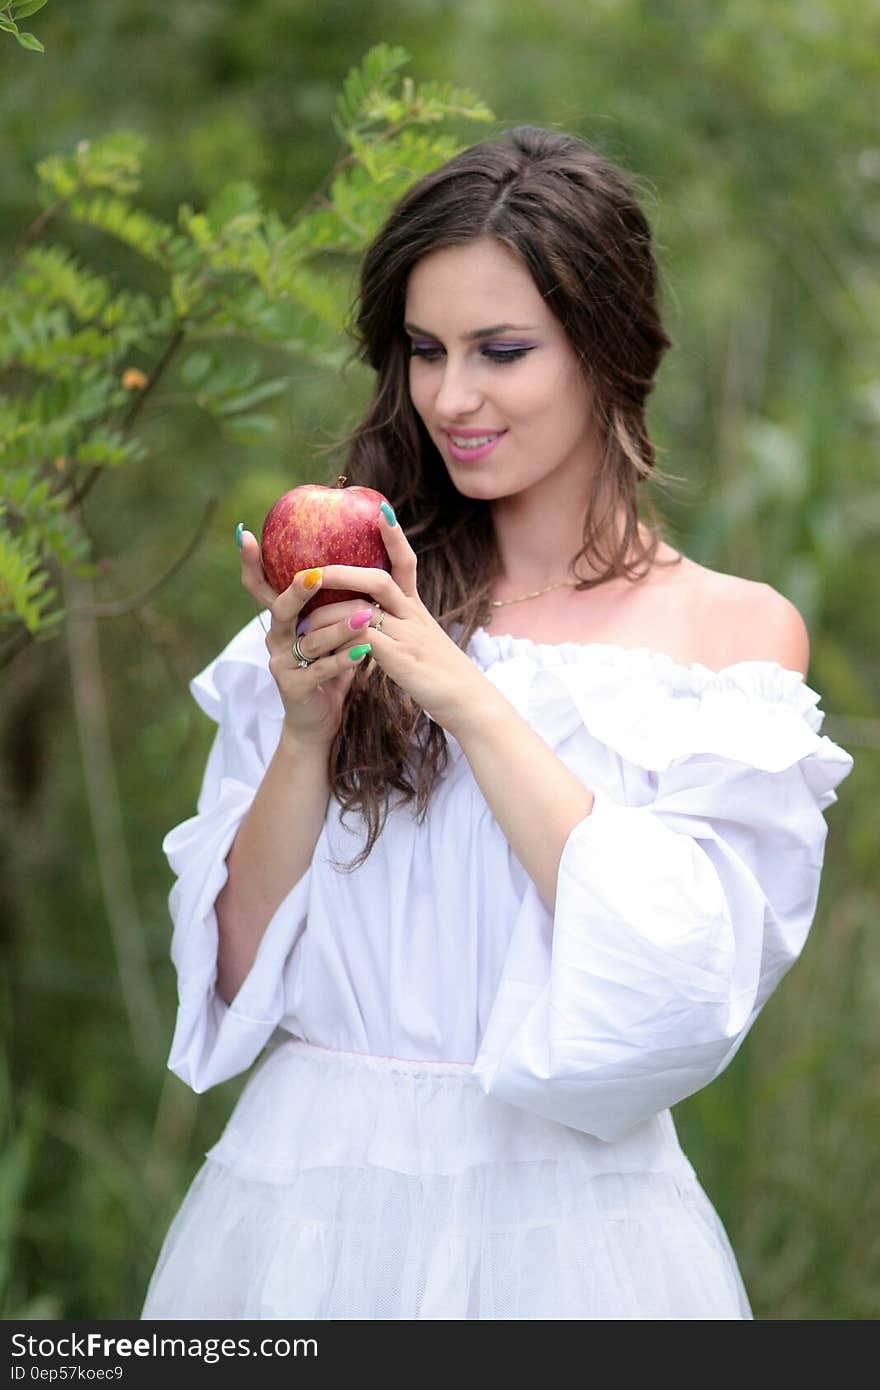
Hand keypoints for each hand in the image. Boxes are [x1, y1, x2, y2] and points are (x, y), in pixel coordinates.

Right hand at [239, 528, 377, 748]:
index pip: (261, 587)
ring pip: (310, 640)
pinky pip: (321, 670)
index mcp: (281, 620)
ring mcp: (281, 663)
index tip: (245, 534)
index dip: (250, 563)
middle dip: (297, 591)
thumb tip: (356, 560)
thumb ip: (333, 604)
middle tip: (314, 575)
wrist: (318, 720)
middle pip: (281, 609)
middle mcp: (275, 638)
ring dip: (339, 627)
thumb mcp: (328, 632)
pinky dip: (344, 660)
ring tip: (365, 614)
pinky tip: (365, 651)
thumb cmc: (328, 668)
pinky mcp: (293, 687)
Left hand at [313, 506, 498, 739]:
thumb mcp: (421, 643)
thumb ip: (399, 626)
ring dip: (328, 610)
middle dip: (341, 572)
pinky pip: (362, 639)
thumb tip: (370, 617)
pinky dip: (338, 639)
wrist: (468, 702)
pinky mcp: (400, 658)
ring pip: (364, 607)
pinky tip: (319, 646)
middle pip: (377, 579)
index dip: (394, 537)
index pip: (406, 563)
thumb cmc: (441, 676)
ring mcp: (407, 634)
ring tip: (301, 617)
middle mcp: (413, 615)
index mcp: (416, 609)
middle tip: (309, 571)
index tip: (380, 510)